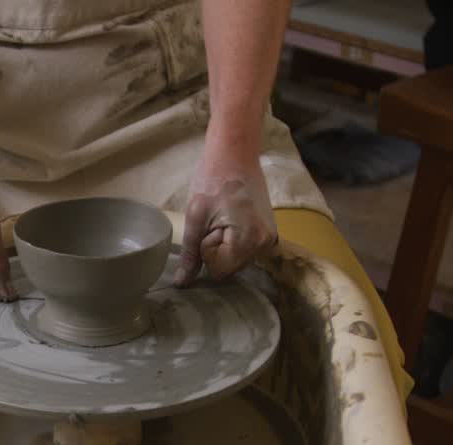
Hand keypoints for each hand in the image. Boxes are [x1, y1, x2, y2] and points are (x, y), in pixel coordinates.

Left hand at [174, 156, 277, 286]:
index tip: (210, 224)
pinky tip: (232, 219)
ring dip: (225, 245)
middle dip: (217, 249)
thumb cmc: (212, 178)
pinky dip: (234, 240)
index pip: (220, 270)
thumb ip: (190, 254)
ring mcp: (270, 238)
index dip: (208, 251)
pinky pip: (245, 249)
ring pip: (236, 260)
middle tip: (217, 219)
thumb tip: (182, 284)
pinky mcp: (269, 232)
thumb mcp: (195, 217)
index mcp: (249, 240)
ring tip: (224, 216)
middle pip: (230, 268)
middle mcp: (265, 243)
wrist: (235, 152)